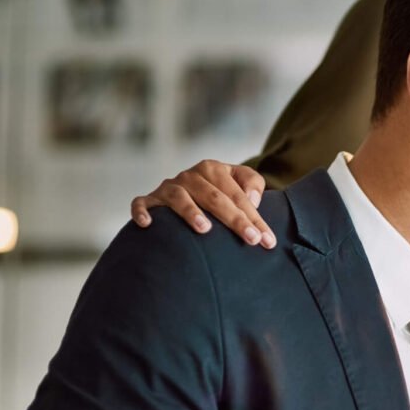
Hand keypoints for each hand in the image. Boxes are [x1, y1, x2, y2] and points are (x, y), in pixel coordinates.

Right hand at [130, 160, 274, 247]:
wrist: (189, 186)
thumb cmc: (220, 190)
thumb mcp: (239, 180)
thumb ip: (252, 183)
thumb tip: (253, 200)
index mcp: (214, 169)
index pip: (238, 195)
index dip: (255, 218)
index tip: (267, 240)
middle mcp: (190, 176)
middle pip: (215, 198)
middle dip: (235, 220)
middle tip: (250, 239)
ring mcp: (168, 188)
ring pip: (179, 198)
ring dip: (191, 212)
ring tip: (205, 229)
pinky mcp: (149, 199)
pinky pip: (141, 204)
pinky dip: (142, 212)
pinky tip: (148, 224)